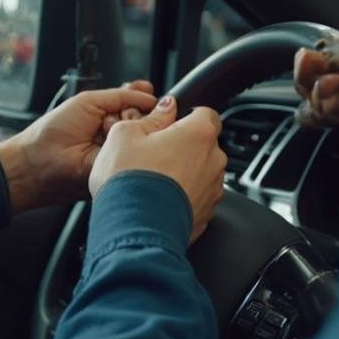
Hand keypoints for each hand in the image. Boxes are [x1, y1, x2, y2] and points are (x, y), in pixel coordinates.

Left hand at [0, 82, 157, 213]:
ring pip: (142, 130)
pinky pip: (135, 147)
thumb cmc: (54, 131)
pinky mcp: (120, 165)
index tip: (146, 90)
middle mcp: (116, 132)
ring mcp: (119, 149)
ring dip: (126, 122)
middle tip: (110, 117)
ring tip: (103, 128)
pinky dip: (125, 137)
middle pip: (144, 116)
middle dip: (132, 109)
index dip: (142, 95)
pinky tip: (110, 135)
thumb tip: (148, 94)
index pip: (136, 102)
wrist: (39, 161)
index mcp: (107, 115)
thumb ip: (120, 96)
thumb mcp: (88, 101)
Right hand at [90, 96, 226, 242]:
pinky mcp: (207, 214)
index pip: (206, 113)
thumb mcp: (125, 134)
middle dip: (183, 147)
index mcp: (199, 134)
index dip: (187, 117)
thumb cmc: (129, 180)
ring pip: (201, 173)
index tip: (170, 124)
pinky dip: (182, 197)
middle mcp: (214, 161)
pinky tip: (159, 199)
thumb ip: (151, 117)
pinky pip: (196, 198)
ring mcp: (213, 190)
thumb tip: (164, 109)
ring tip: (153, 180)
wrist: (133, 229)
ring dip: (184, 173)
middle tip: (153, 154)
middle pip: (204, 145)